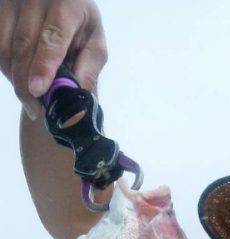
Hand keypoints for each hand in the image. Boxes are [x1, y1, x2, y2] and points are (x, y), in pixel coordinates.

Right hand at [0, 0, 106, 119]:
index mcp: (67, 4)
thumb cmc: (79, 25)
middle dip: (26, 84)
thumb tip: (77, 101)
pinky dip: (7, 68)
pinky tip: (20, 79)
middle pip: (24, 46)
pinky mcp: (1, 10)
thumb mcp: (93, 42)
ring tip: (30, 98)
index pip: (53, 37)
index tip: (37, 89)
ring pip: (6, 48)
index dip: (43, 65)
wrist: (60, 3)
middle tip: (35, 109)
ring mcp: (14, 1)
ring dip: (16, 79)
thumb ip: (87, 70)